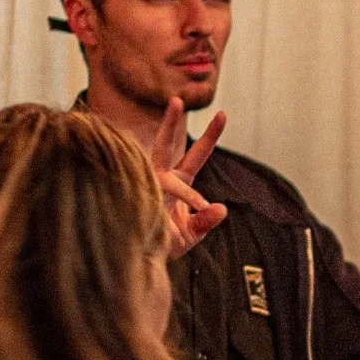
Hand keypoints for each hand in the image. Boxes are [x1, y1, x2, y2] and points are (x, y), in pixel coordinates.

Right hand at [145, 102, 227, 255]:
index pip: (197, 154)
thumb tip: (220, 208)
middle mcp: (161, 177)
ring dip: (180, 186)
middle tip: (176, 100)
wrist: (143, 260)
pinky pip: (157, 205)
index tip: (223, 113)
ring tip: (182, 203)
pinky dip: (169, 225)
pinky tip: (170, 236)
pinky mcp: (136, 200)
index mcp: (179, 180)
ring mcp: (146, 186)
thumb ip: (206, 221)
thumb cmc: (169, 242)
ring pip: (162, 176)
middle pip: (165, 145)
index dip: (210, 135)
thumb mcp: (193, 233)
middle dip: (170, 123)